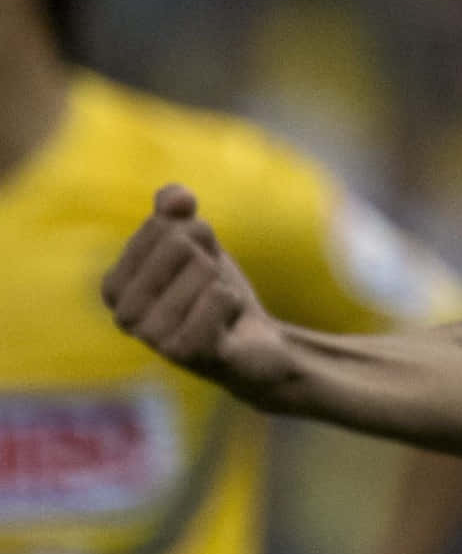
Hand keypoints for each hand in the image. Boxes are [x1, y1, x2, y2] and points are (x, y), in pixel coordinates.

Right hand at [102, 184, 296, 407]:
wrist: (254, 342)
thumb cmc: (214, 290)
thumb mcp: (196, 241)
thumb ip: (177, 210)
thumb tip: (176, 199)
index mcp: (115, 286)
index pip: (160, 225)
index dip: (195, 235)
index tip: (198, 263)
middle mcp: (123, 315)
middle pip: (178, 243)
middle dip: (209, 258)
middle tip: (211, 287)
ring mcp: (152, 338)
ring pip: (203, 269)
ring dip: (223, 283)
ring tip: (218, 308)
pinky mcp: (186, 354)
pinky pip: (219, 297)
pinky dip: (233, 301)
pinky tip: (227, 321)